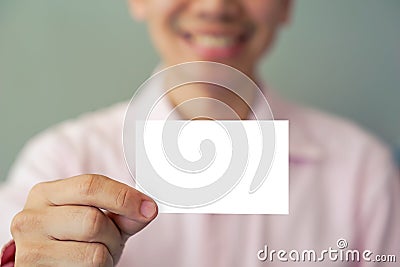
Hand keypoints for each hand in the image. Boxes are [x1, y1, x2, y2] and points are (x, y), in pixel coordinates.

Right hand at [10, 174, 157, 265]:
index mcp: (46, 193)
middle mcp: (31, 217)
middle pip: (93, 220)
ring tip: (98, 255)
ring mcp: (28, 247)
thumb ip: (122, 212)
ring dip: (108, 255)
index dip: (124, 196)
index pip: (90, 185)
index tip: (149, 208)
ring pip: (93, 251)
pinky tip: (85, 266)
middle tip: (114, 241)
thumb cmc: (73, 240)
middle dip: (114, 235)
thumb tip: (148, 208)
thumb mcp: (99, 220)